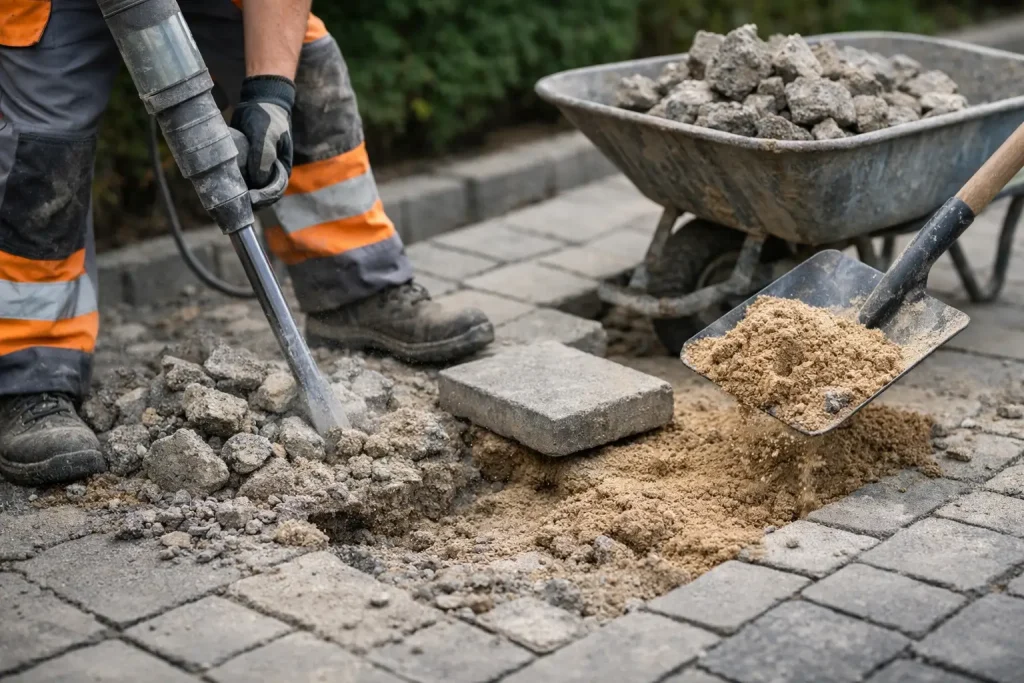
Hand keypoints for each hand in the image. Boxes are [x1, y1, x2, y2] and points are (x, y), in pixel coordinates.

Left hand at [230, 75, 295, 198]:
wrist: (259, 99)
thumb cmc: (267, 118)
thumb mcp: (266, 135)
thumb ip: (264, 158)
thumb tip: (257, 182)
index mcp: (281, 169)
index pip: (274, 192)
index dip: (263, 198)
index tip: (249, 199)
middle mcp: (270, 172)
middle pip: (261, 194)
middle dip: (250, 200)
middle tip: (234, 201)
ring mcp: (257, 168)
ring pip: (249, 188)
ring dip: (239, 193)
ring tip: (226, 194)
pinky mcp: (245, 162)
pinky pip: (239, 176)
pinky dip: (232, 181)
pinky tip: (221, 183)